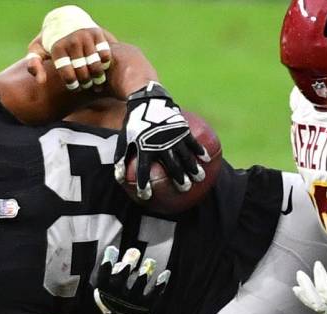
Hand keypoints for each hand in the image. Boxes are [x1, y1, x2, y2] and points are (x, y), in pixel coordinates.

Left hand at [26, 6, 114, 90]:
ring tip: (96, 80)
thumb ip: (34, 65)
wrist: (65, 18)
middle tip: (86, 85)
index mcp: (57, 48)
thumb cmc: (51, 41)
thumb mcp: (37, 50)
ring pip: (95, 65)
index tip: (75, 86)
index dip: (73, 85)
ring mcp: (85, 36)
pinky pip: (105, 55)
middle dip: (86, 83)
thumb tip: (41, 81)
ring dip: (98, 77)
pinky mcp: (96, 33)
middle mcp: (71, 41)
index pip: (69, 76)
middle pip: (83, 72)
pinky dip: (105, 64)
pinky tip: (100, 66)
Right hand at [93, 246, 169, 313]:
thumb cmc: (111, 299)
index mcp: (104, 290)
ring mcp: (132, 301)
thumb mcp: (102, 287)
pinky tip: (166, 273)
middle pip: (122, 278)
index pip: (103, 276)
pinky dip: (160, 284)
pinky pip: (154, 295)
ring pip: (138, 285)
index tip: (113, 249)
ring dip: (145, 272)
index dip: (107, 263)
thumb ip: (105, 271)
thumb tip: (112, 250)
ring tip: (150, 261)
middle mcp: (118, 296)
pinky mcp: (145, 305)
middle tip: (134, 252)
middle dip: (128, 264)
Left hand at [116, 82, 209, 199]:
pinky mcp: (182, 129)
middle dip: (178, 179)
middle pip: (172, 166)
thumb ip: (122, 159)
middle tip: (184, 189)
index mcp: (144, 148)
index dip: (143, 185)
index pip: (143, 171)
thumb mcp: (125, 140)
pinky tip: (206, 159)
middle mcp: (160, 145)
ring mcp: (173, 137)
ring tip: (199, 178)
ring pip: (186, 156)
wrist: (147, 103)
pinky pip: (193, 142)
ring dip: (193, 168)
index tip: (146, 196)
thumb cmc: (135, 125)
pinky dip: (200, 150)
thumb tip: (119, 179)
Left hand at [293, 261, 326, 313]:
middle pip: (316, 303)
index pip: (325, 293)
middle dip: (306, 288)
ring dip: (308, 297)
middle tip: (299, 275)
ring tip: (298, 288)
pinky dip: (317, 302)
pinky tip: (318, 297)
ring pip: (320, 309)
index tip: (317, 265)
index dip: (318, 278)